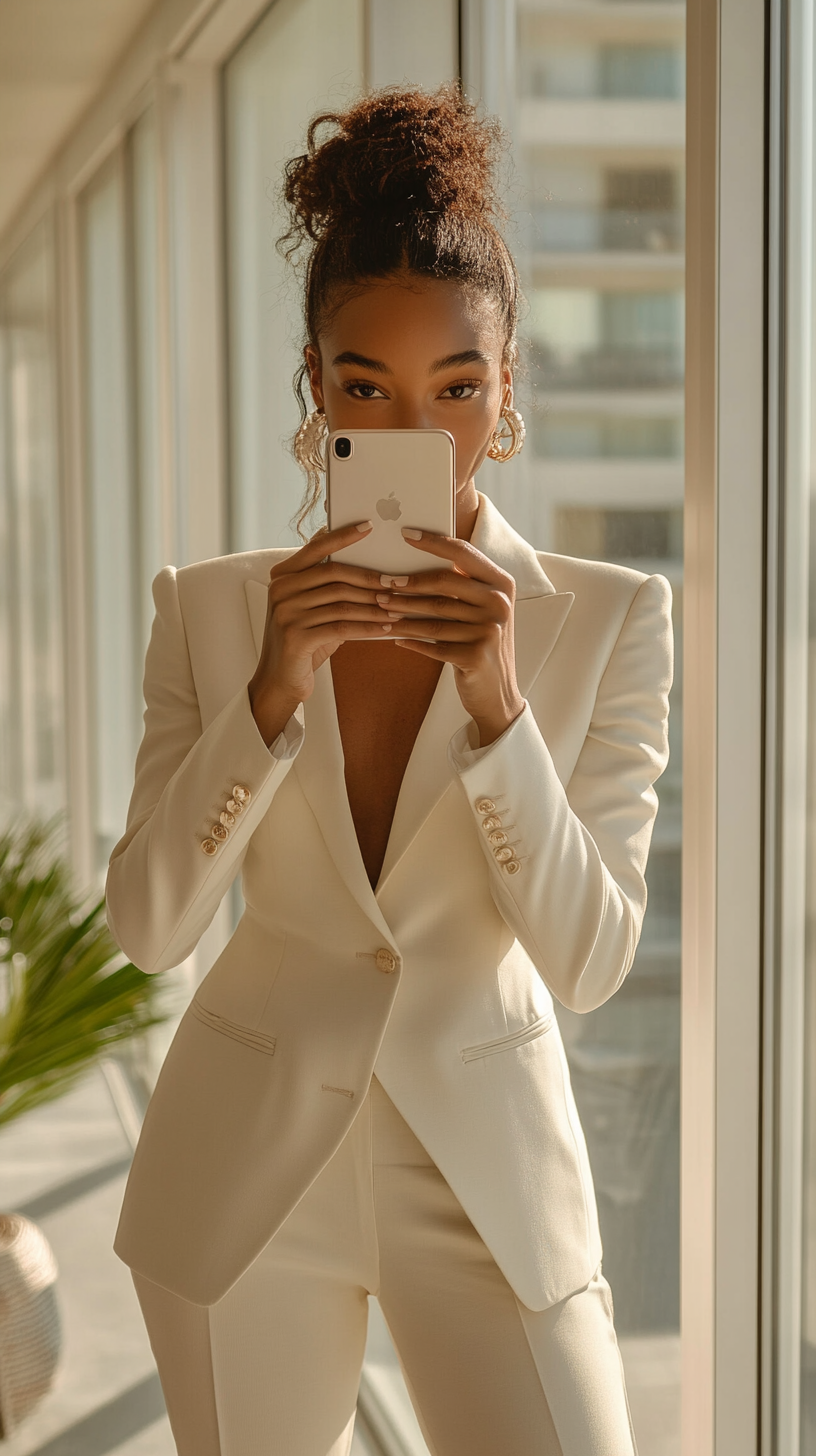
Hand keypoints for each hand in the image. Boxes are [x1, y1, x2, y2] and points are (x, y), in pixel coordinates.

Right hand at [247, 521, 400, 744]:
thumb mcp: (314, 610)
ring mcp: (286, 613)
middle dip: (369, 578)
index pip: (316, 548)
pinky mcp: (296, 636)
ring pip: (342, 601)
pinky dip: (368, 627)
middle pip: (334, 574)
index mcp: (283, 576)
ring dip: (374, 605)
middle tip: (396, 583)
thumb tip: (370, 566)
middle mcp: (280, 590)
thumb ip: (330, 587)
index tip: (369, 527)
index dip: (343, 537)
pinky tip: (386, 628)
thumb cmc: (305, 641)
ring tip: (398, 608)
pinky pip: (342, 627)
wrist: (280, 681)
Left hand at [378, 530, 524, 745]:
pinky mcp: (477, 655)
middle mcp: (500, 603)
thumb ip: (462, 585)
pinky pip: (434, 644)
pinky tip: (395, 638)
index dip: (433, 542)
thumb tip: (416, 560)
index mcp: (501, 583)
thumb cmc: (480, 643)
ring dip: (403, 612)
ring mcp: (490, 630)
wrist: (497, 693)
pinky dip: (412, 641)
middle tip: (382, 583)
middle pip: (445, 583)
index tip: (405, 534)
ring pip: (434, 616)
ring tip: (381, 608)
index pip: (463, 553)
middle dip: (409, 583)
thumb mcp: (480, 610)